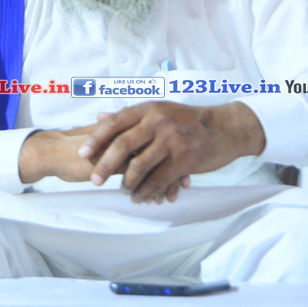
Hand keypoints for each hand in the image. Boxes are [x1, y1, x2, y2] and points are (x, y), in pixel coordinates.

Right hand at [17, 122, 189, 202]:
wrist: (54, 151)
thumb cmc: (77, 147)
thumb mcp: (103, 138)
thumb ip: (120, 138)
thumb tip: (136, 142)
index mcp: (129, 123)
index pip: (161, 136)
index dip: (176, 152)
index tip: (186, 166)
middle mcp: (130, 132)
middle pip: (165, 149)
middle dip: (178, 168)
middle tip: (187, 183)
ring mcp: (126, 147)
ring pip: (157, 164)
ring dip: (167, 182)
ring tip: (170, 196)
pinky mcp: (117, 163)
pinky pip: (143, 177)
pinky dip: (153, 189)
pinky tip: (157, 199)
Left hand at [77, 101, 263, 202]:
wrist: (225, 128)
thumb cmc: (187, 120)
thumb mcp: (159, 110)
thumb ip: (130, 117)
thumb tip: (99, 117)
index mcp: (149, 109)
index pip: (115, 123)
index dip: (96, 139)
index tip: (82, 154)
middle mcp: (158, 121)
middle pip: (123, 146)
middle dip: (105, 165)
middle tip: (95, 180)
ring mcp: (172, 140)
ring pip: (139, 166)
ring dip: (127, 183)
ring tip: (123, 192)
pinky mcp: (184, 159)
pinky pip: (158, 179)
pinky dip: (147, 191)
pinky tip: (140, 197)